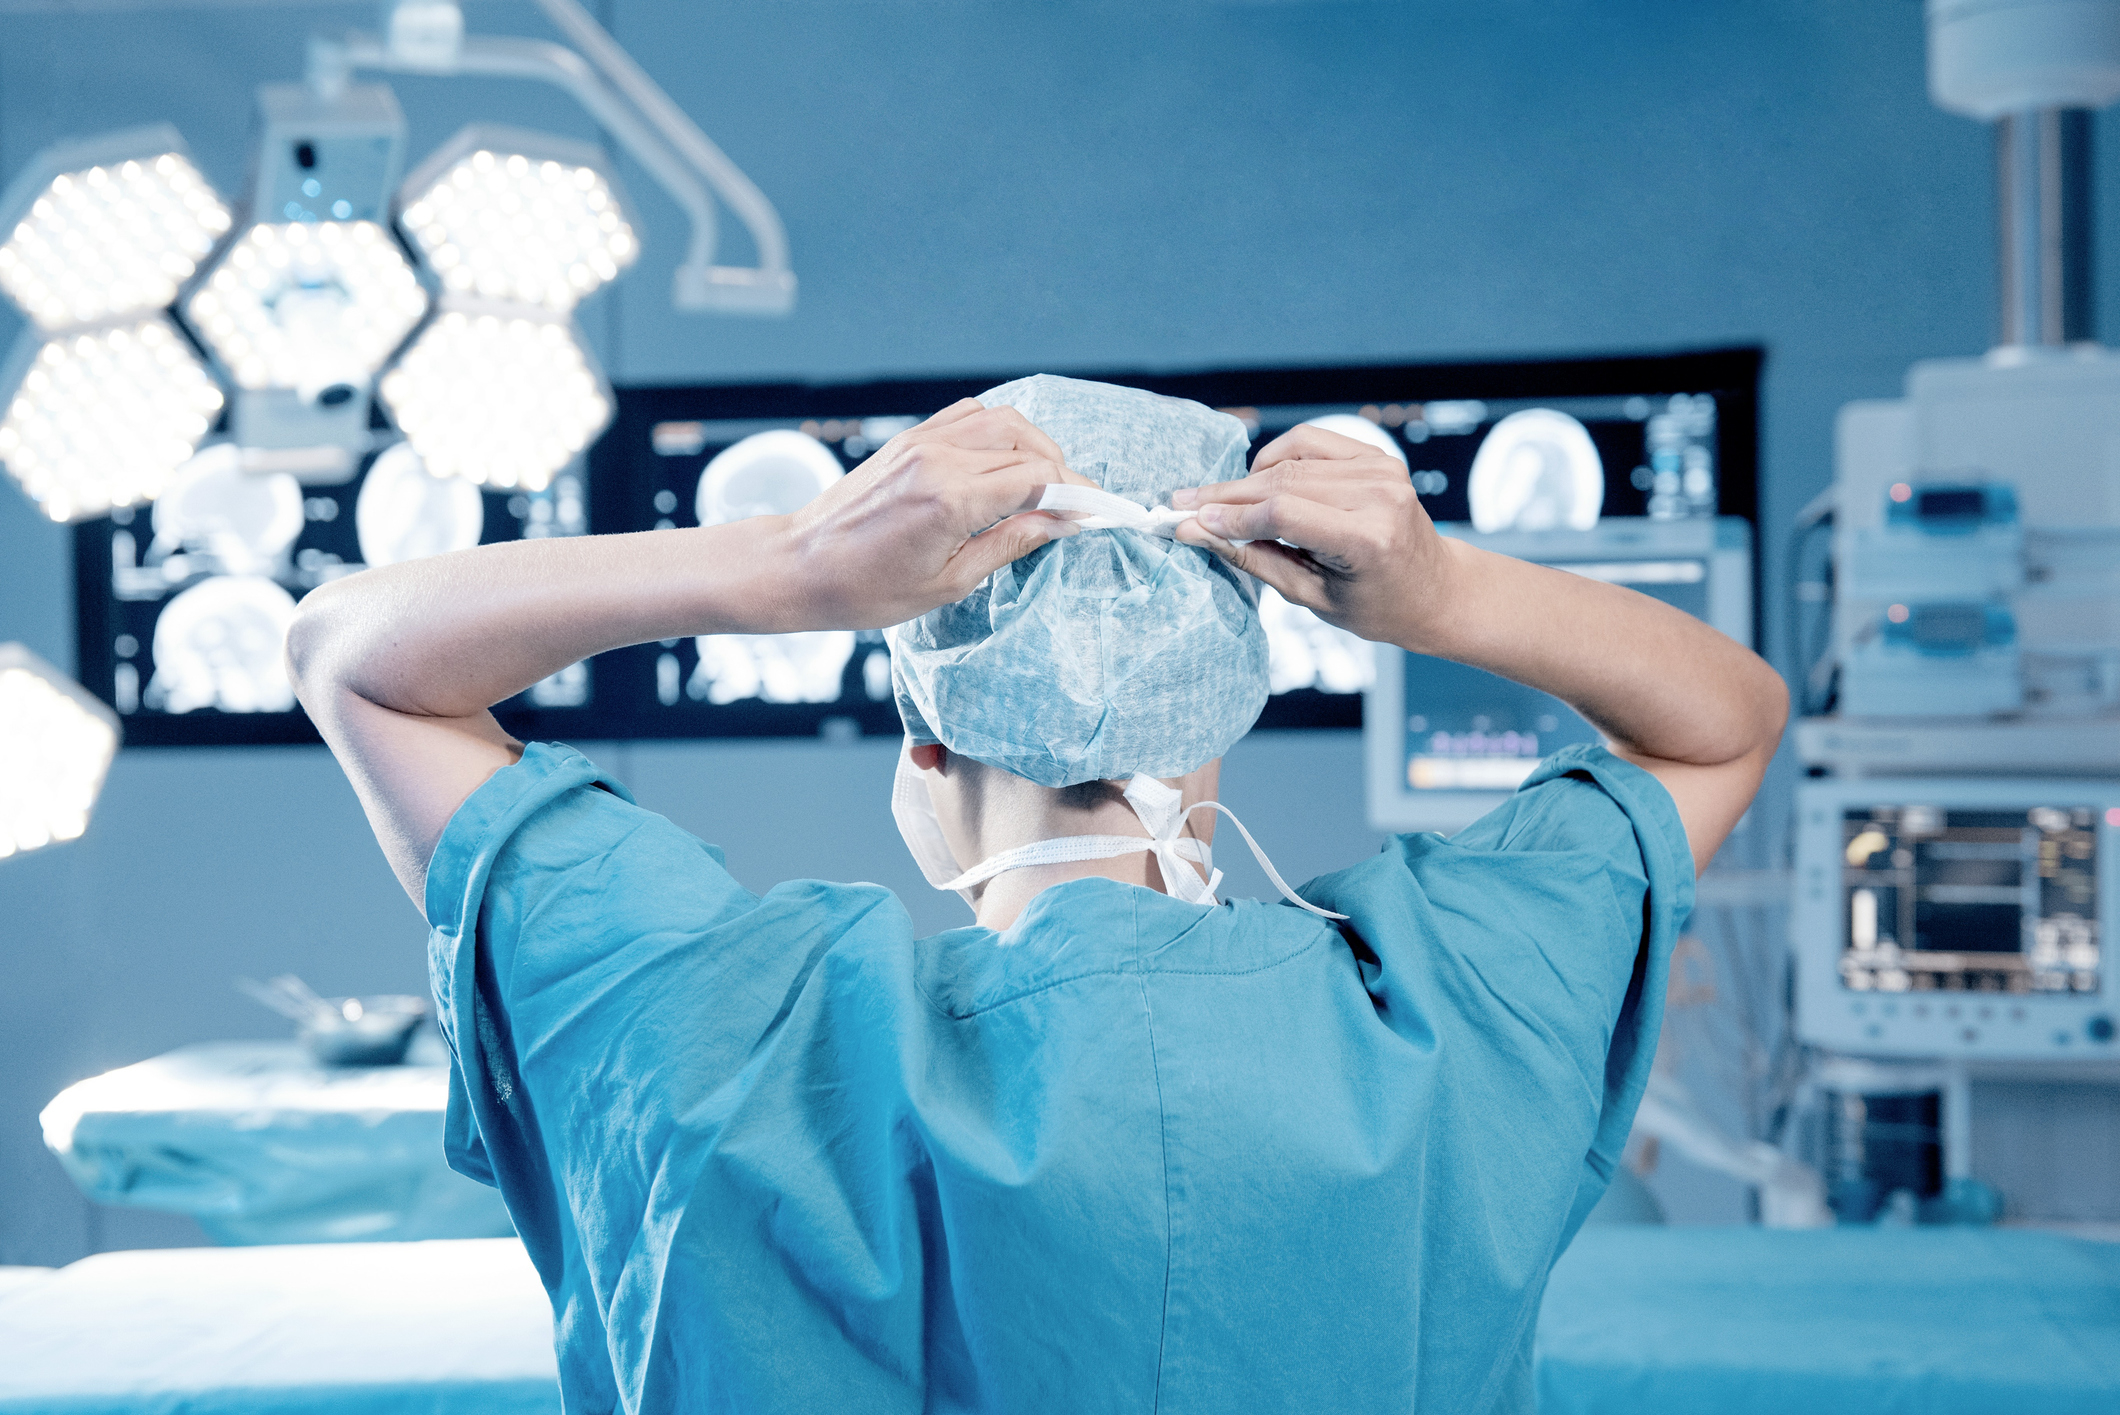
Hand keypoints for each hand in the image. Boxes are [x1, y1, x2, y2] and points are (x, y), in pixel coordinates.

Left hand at [781, 400, 1094, 628]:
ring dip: (1035, 446)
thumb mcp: (948, 583)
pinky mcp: (909, 439)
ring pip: (1002, 420)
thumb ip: (1010, 543)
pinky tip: (1007, 462)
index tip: (1096, 514)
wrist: (800, 565)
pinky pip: (969, 416)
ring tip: (1047, 484)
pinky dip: (1000, 432)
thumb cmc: (865, 589)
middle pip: (1027, 443)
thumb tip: (1061, 523)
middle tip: (1077, 505)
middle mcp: (938, 458)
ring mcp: (922, 442)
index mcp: (950, 498)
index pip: (1037, 477)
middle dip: (1063, 472)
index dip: (1076, 494)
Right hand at [1171, 423, 1451, 648]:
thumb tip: (1198, 532)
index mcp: (1367, 539)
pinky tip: (1261, 482)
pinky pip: (1310, 443)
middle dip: (1226, 495)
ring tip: (1218, 502)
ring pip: (1289, 462)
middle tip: (1181, 504)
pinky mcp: (1377, 456)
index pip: (1281, 513)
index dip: (1229, 515)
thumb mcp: (1312, 597)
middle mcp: (1378, 495)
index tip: (1186, 520)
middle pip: (1281, 483)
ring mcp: (1382, 470)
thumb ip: (1254, 559)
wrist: (1436, 588)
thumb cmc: (1377, 605)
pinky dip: (1277, 458)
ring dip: (1246, 480)